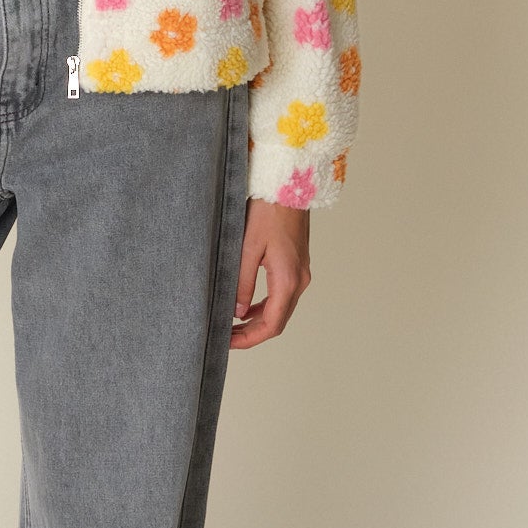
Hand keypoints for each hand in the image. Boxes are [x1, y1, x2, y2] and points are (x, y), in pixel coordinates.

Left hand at [230, 199, 310, 348]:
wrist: (289, 185)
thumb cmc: (268, 211)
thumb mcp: (248, 247)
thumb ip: (242, 282)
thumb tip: (238, 312)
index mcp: (288, 280)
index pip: (271, 325)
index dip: (249, 339)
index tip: (228, 343)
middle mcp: (299, 280)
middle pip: (277, 321)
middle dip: (252, 333)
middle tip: (226, 337)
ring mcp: (300, 272)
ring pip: (280, 308)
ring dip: (258, 320)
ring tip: (233, 324)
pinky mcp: (296, 264)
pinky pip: (282, 294)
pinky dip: (265, 305)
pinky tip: (248, 305)